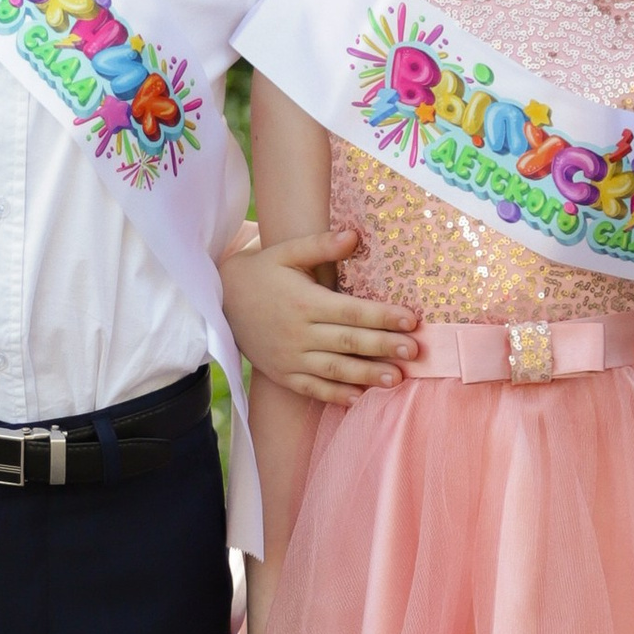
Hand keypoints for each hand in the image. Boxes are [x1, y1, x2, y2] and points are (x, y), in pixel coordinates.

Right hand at [220, 225, 419, 401]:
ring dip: (366, 375)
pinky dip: (335, 395)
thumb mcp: (286, 252)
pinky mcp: (282, 374)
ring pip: (334, 369)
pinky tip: (359, 398)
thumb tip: (355, 236)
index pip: (351, 310)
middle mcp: (298, 333)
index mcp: (304, 302)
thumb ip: (320, 245)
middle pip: (348, 342)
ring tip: (396, 379)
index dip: (383, 316)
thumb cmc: (261, 272)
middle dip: (383, 347)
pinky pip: (312, 389)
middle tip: (414, 352)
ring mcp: (289, 357)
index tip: (412, 319)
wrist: (219, 300)